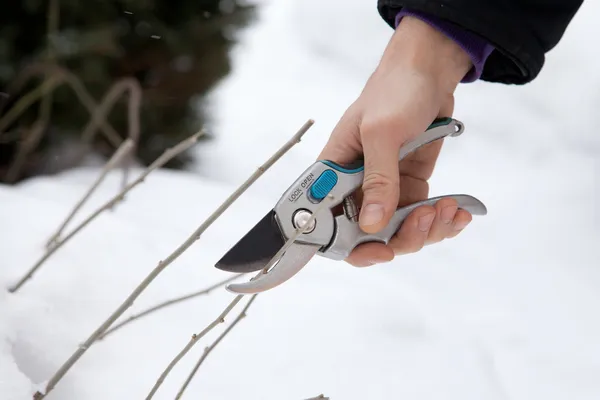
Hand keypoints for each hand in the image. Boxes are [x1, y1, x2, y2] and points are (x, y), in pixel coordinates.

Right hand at [318, 16, 473, 266]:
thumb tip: (372, 225)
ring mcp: (384, 189)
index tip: (379, 252)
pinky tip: (457, 210)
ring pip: (399, 233)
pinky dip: (440, 221)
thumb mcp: (382, 132)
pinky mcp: (409, 187)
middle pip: (367, 237)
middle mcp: (355, 187)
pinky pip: (421, 218)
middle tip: (424, 220)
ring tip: (447, 208)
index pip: (327, 224)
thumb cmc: (394, 91)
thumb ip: (377, 179)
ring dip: (426, 230)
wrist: (428, 73)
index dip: (347, 247)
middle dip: (400, 238)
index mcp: (334, 173)